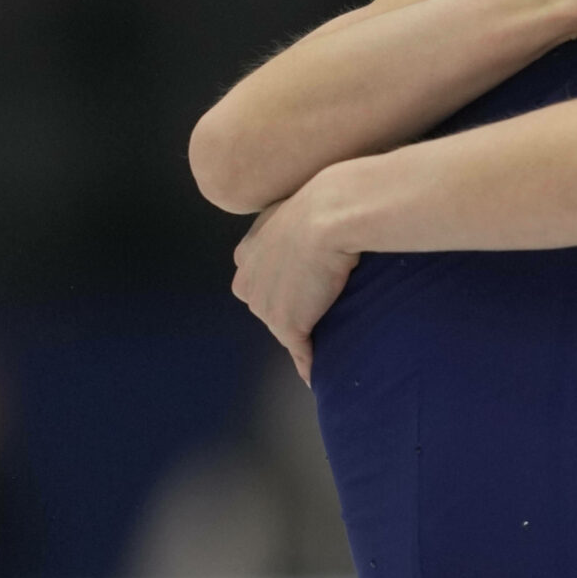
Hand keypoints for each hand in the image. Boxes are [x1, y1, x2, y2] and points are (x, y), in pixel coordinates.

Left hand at [231, 172, 363, 381]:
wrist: (330, 215)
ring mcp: (266, 305)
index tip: (306, 284)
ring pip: (285, 327)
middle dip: (292, 309)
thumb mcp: (295, 208)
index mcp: (247, 252)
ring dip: (304, 336)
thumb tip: (311, 233)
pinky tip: (317, 374)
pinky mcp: (287, 324)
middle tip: (324, 307)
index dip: (285, 283)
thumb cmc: (322, 203)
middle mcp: (248, 280)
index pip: (261, 278)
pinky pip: (300, 352)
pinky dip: (309, 364)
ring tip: (327, 343)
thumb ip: (291, 226)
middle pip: (269, 305)